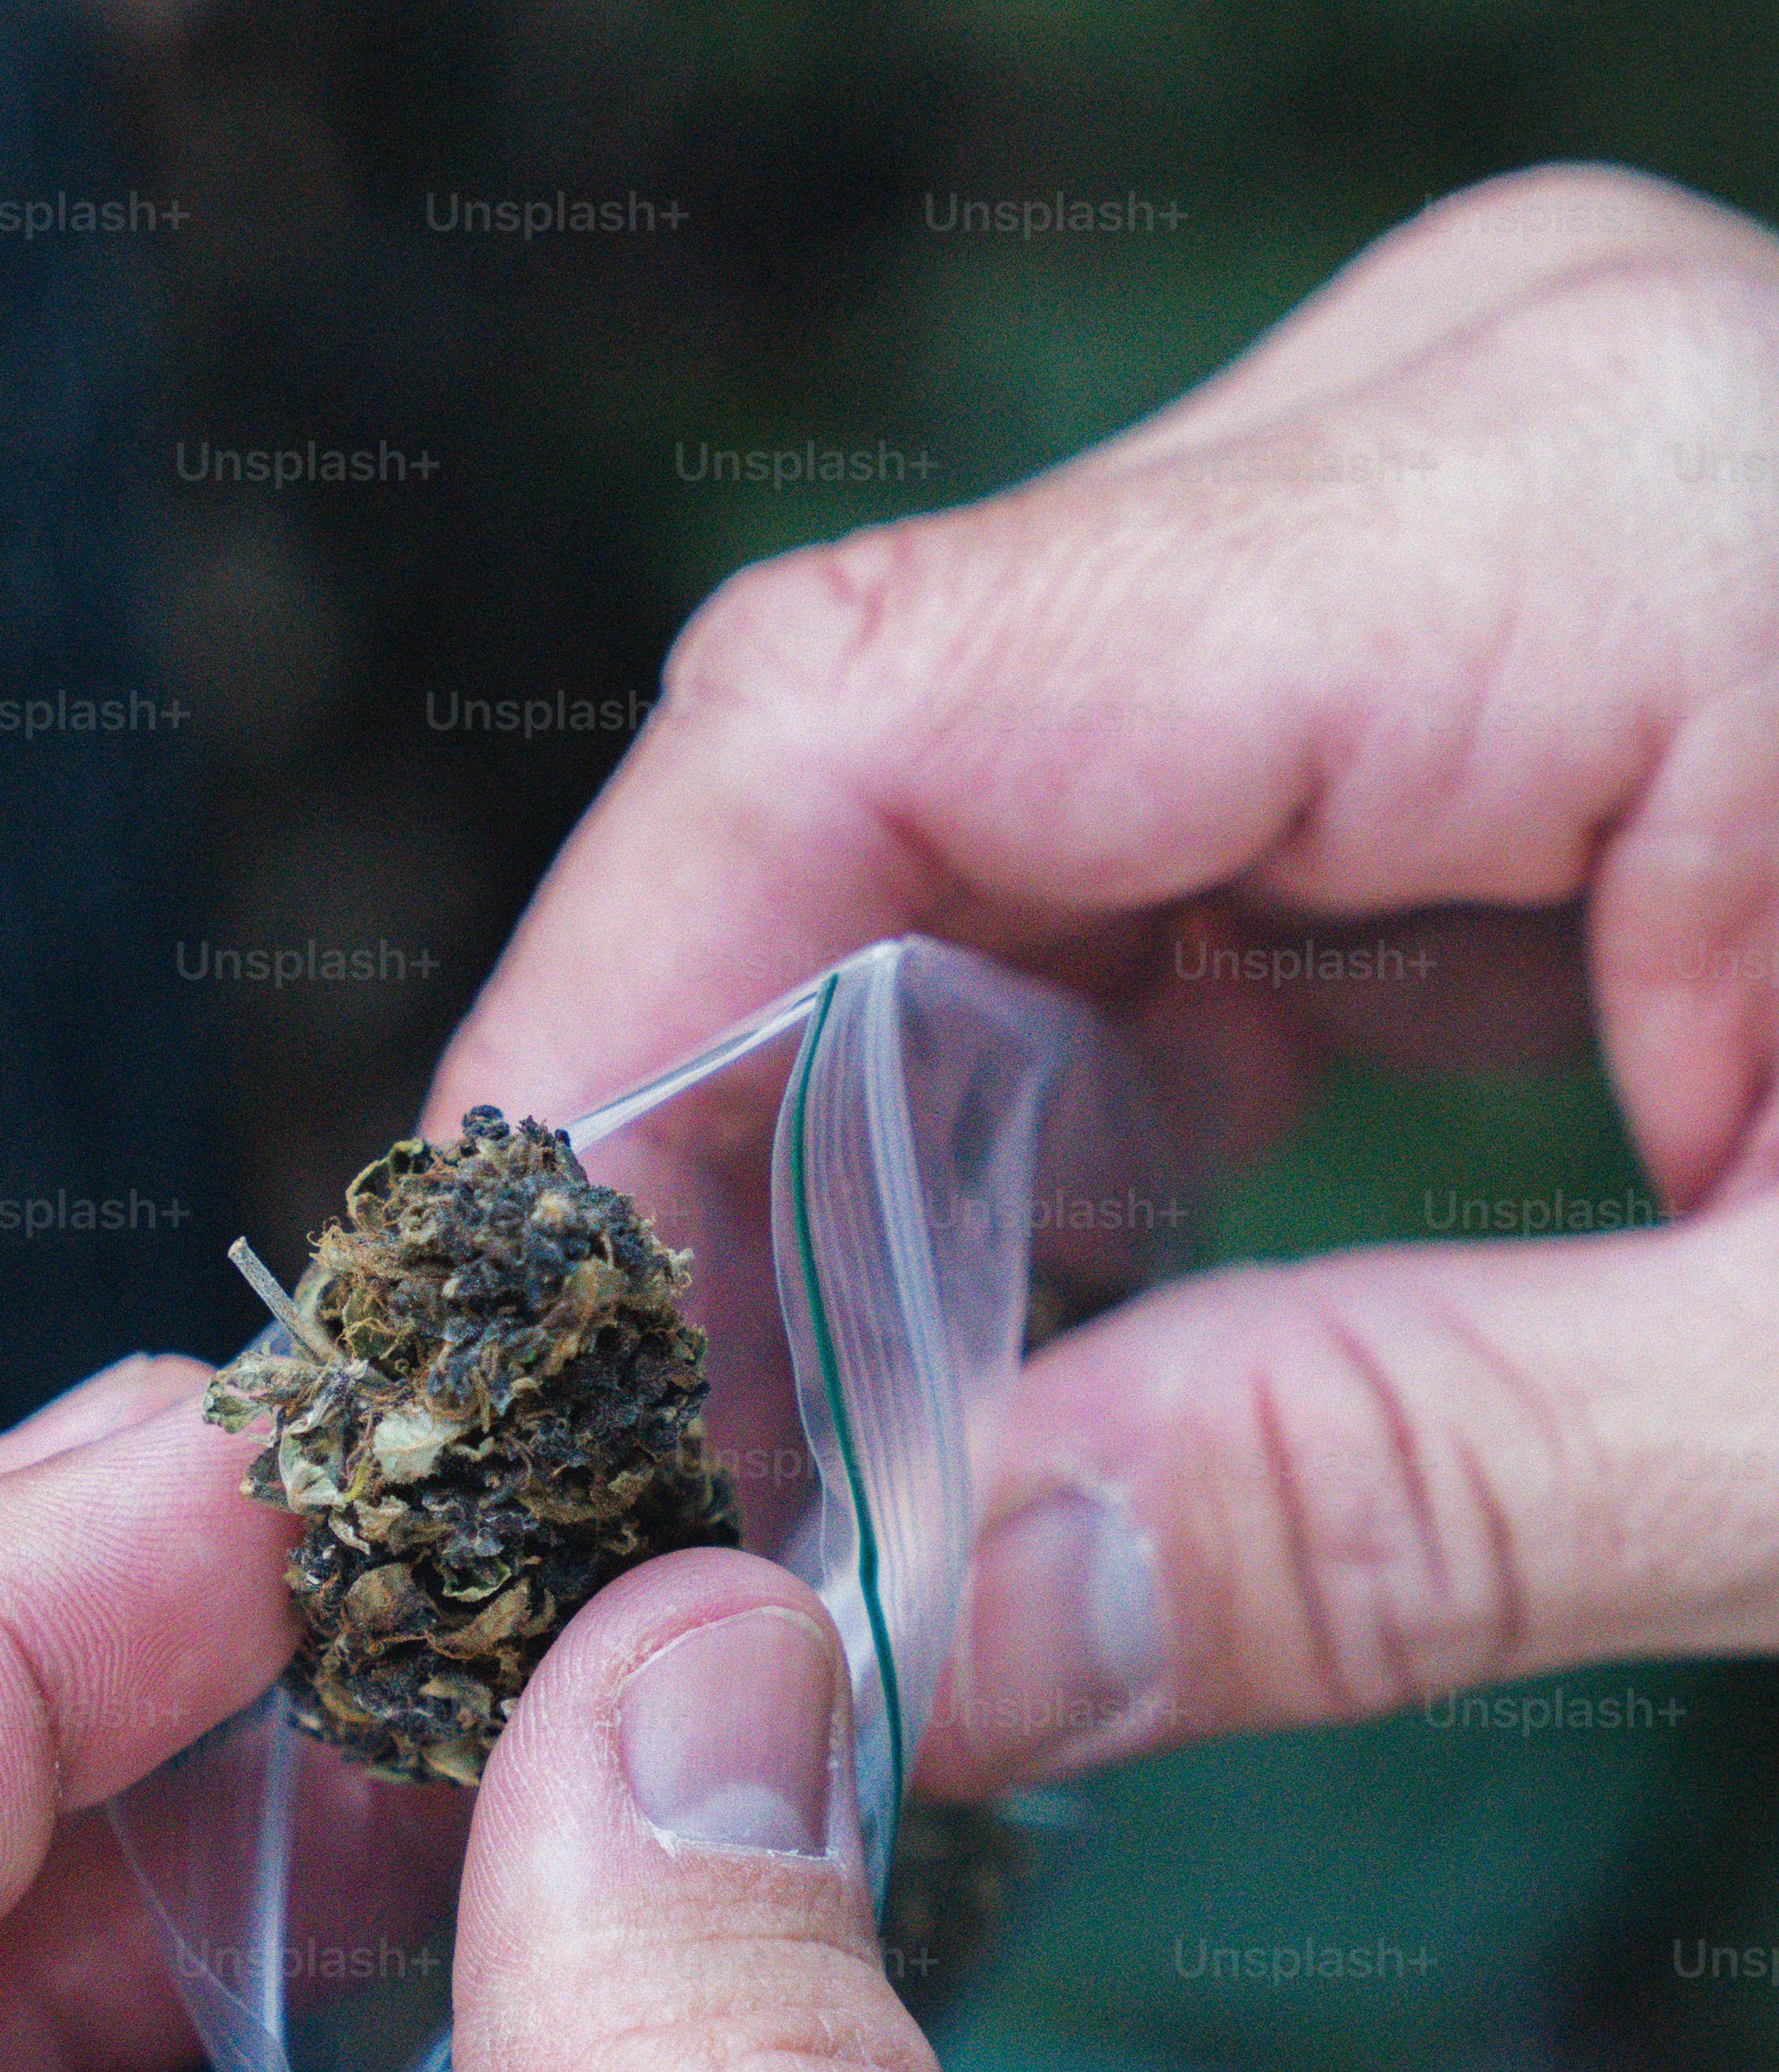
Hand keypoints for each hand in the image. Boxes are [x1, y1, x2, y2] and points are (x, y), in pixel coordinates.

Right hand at [431, 162, 1778, 1792]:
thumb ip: (1395, 1500)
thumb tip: (919, 1640)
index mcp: (1591, 508)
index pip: (872, 719)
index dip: (601, 1051)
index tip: (479, 1377)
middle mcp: (1475, 430)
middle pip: (887, 768)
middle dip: (710, 1157)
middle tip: (611, 1523)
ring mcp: (1480, 524)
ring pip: (983, 833)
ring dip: (860, 1165)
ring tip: (784, 1477)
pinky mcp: (1499, 661)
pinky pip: (1145, 876)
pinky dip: (1043, 1128)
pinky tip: (1002, 1349)